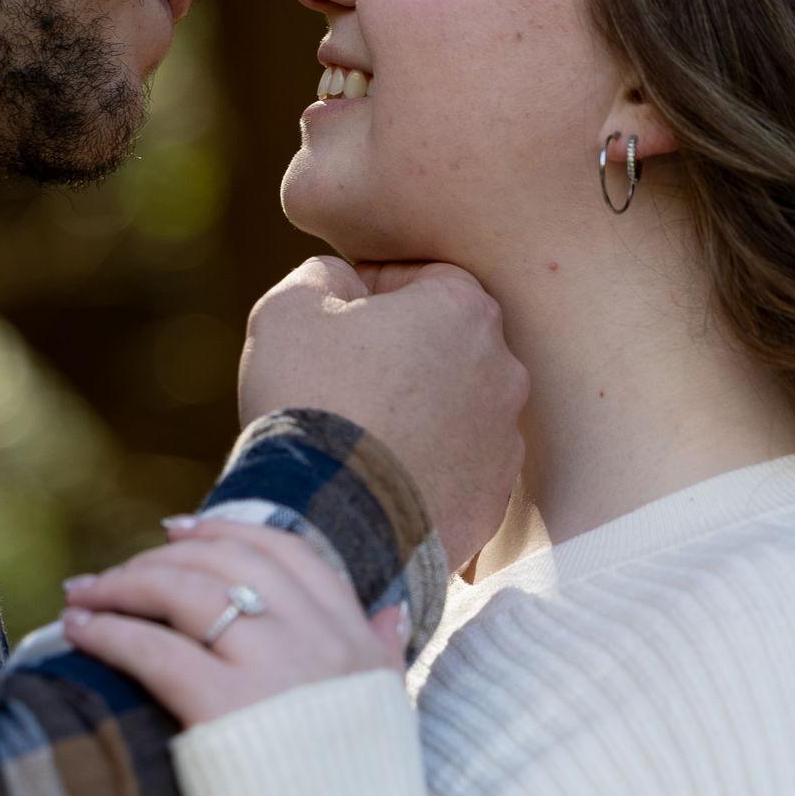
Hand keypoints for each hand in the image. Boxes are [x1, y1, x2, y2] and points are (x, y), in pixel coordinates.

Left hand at [59, 517, 407, 727]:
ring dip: (122, 584)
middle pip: (228, 562)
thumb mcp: (387, 720)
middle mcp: (319, 642)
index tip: (180, 531)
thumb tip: (387, 613)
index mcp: (356, 641)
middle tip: (115, 571)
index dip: (227, 532)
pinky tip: (80, 632)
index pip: (288, 554)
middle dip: (162, 557)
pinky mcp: (225, 710)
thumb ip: (382, 659)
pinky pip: (154, 648)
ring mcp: (274, 671)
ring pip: (186, 591)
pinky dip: (109, 632)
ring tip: (82, 595)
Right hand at [236, 255, 529, 570]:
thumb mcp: (291, 307)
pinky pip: (458, 469)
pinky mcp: (492, 500)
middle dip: (402, 355)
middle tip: (344, 383)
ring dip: (418, 413)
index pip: (425, 278)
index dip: (373, 296)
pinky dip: (426, 469)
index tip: (337, 327)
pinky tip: (379, 479)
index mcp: (463, 309)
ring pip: (456, 408)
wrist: (325, 520)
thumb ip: (324, 275)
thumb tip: (345, 285)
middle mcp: (503, 370)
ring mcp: (503, 441)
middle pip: (447, 344)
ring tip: (361, 437)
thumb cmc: (309, 398)